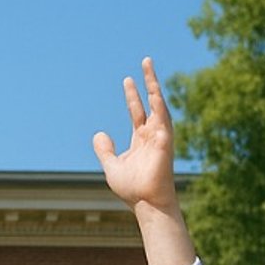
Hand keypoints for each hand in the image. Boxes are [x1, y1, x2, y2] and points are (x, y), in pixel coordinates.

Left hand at [90, 56, 177, 213]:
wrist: (145, 204)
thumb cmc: (132, 188)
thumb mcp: (112, 165)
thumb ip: (105, 149)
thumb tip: (99, 133)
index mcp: (141, 138)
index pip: (137, 111)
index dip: (132, 95)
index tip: (127, 79)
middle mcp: (152, 134)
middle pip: (151, 102)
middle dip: (148, 82)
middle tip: (145, 60)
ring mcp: (160, 138)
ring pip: (159, 106)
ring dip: (155, 87)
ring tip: (148, 68)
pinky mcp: (165, 145)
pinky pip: (163, 122)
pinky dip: (159, 107)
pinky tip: (155, 94)